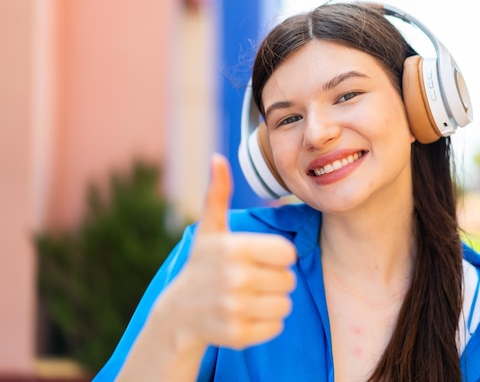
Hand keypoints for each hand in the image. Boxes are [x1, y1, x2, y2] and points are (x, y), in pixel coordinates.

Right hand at [157, 154, 296, 350]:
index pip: (287, 254)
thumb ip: (218, 193)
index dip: (276, 257)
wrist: (178, 313)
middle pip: (288, 280)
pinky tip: (244, 315)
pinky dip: (265, 323)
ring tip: (249, 297)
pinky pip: (276, 327)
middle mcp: (234, 278)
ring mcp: (235, 308)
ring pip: (285, 305)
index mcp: (234, 248)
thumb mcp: (209, 229)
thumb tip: (218, 157)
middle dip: (274, 280)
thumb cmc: (202, 265)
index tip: (258, 260)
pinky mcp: (237, 335)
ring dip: (272, 302)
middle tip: (251, 280)